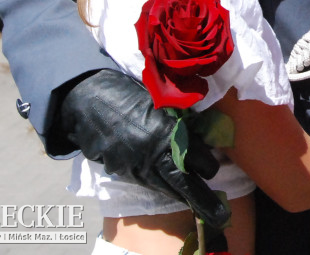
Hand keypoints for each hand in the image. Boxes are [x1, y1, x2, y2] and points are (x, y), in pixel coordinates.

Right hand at [59, 69, 229, 228]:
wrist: (89, 101)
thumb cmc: (128, 92)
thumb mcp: (160, 100)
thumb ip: (179, 118)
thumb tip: (199, 134)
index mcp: (167, 132)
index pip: (199, 158)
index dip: (208, 163)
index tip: (211, 166)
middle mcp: (154, 154)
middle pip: (185, 183)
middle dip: (204, 201)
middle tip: (220, 216)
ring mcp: (137, 166)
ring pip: (167, 189)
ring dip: (184, 197)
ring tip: (202, 209)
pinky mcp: (124, 171)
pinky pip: (149, 183)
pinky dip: (163, 188)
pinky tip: (172, 189)